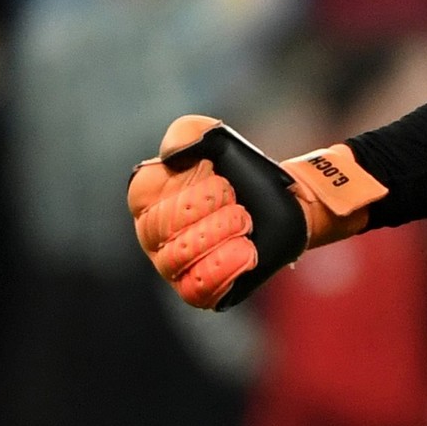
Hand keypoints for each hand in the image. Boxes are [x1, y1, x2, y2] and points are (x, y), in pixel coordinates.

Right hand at [127, 113, 386, 309]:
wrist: (284, 204)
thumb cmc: (243, 173)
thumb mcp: (217, 139)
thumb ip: (187, 133)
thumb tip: (170, 157)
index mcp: (150, 199)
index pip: (142, 196)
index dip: (182, 186)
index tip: (218, 177)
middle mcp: (155, 236)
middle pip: (160, 229)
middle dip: (205, 209)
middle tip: (237, 201)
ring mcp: (176, 267)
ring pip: (176, 261)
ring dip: (217, 235)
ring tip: (245, 222)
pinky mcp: (202, 291)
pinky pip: (195, 292)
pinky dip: (222, 270)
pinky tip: (246, 250)